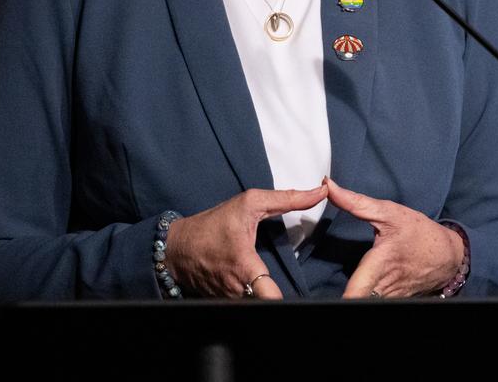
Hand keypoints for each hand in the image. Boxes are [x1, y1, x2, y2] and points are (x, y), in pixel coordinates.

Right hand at [165, 184, 327, 297]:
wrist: (177, 247)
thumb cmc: (214, 224)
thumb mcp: (250, 203)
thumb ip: (288, 199)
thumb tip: (319, 192)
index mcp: (245, 267)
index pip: (271, 298)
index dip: (284, 299)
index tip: (301, 295)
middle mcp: (237, 290)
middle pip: (269, 301)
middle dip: (280, 292)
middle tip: (293, 284)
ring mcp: (229, 301)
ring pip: (258, 304)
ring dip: (265, 294)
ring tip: (271, 282)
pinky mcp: (224, 305)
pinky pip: (245, 304)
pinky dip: (251, 297)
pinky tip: (252, 285)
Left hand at [325, 177, 463, 297]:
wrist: (448, 256)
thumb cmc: (419, 233)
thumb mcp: (390, 212)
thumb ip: (356, 202)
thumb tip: (329, 187)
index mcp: (380, 263)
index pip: (356, 291)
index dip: (344, 297)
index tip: (318, 298)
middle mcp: (382, 285)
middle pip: (355, 299)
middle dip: (341, 296)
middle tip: (315, 294)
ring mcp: (388, 297)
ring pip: (363, 301)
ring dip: (351, 295)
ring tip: (331, 291)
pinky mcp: (391, 301)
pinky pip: (371, 301)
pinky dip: (362, 296)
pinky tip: (356, 290)